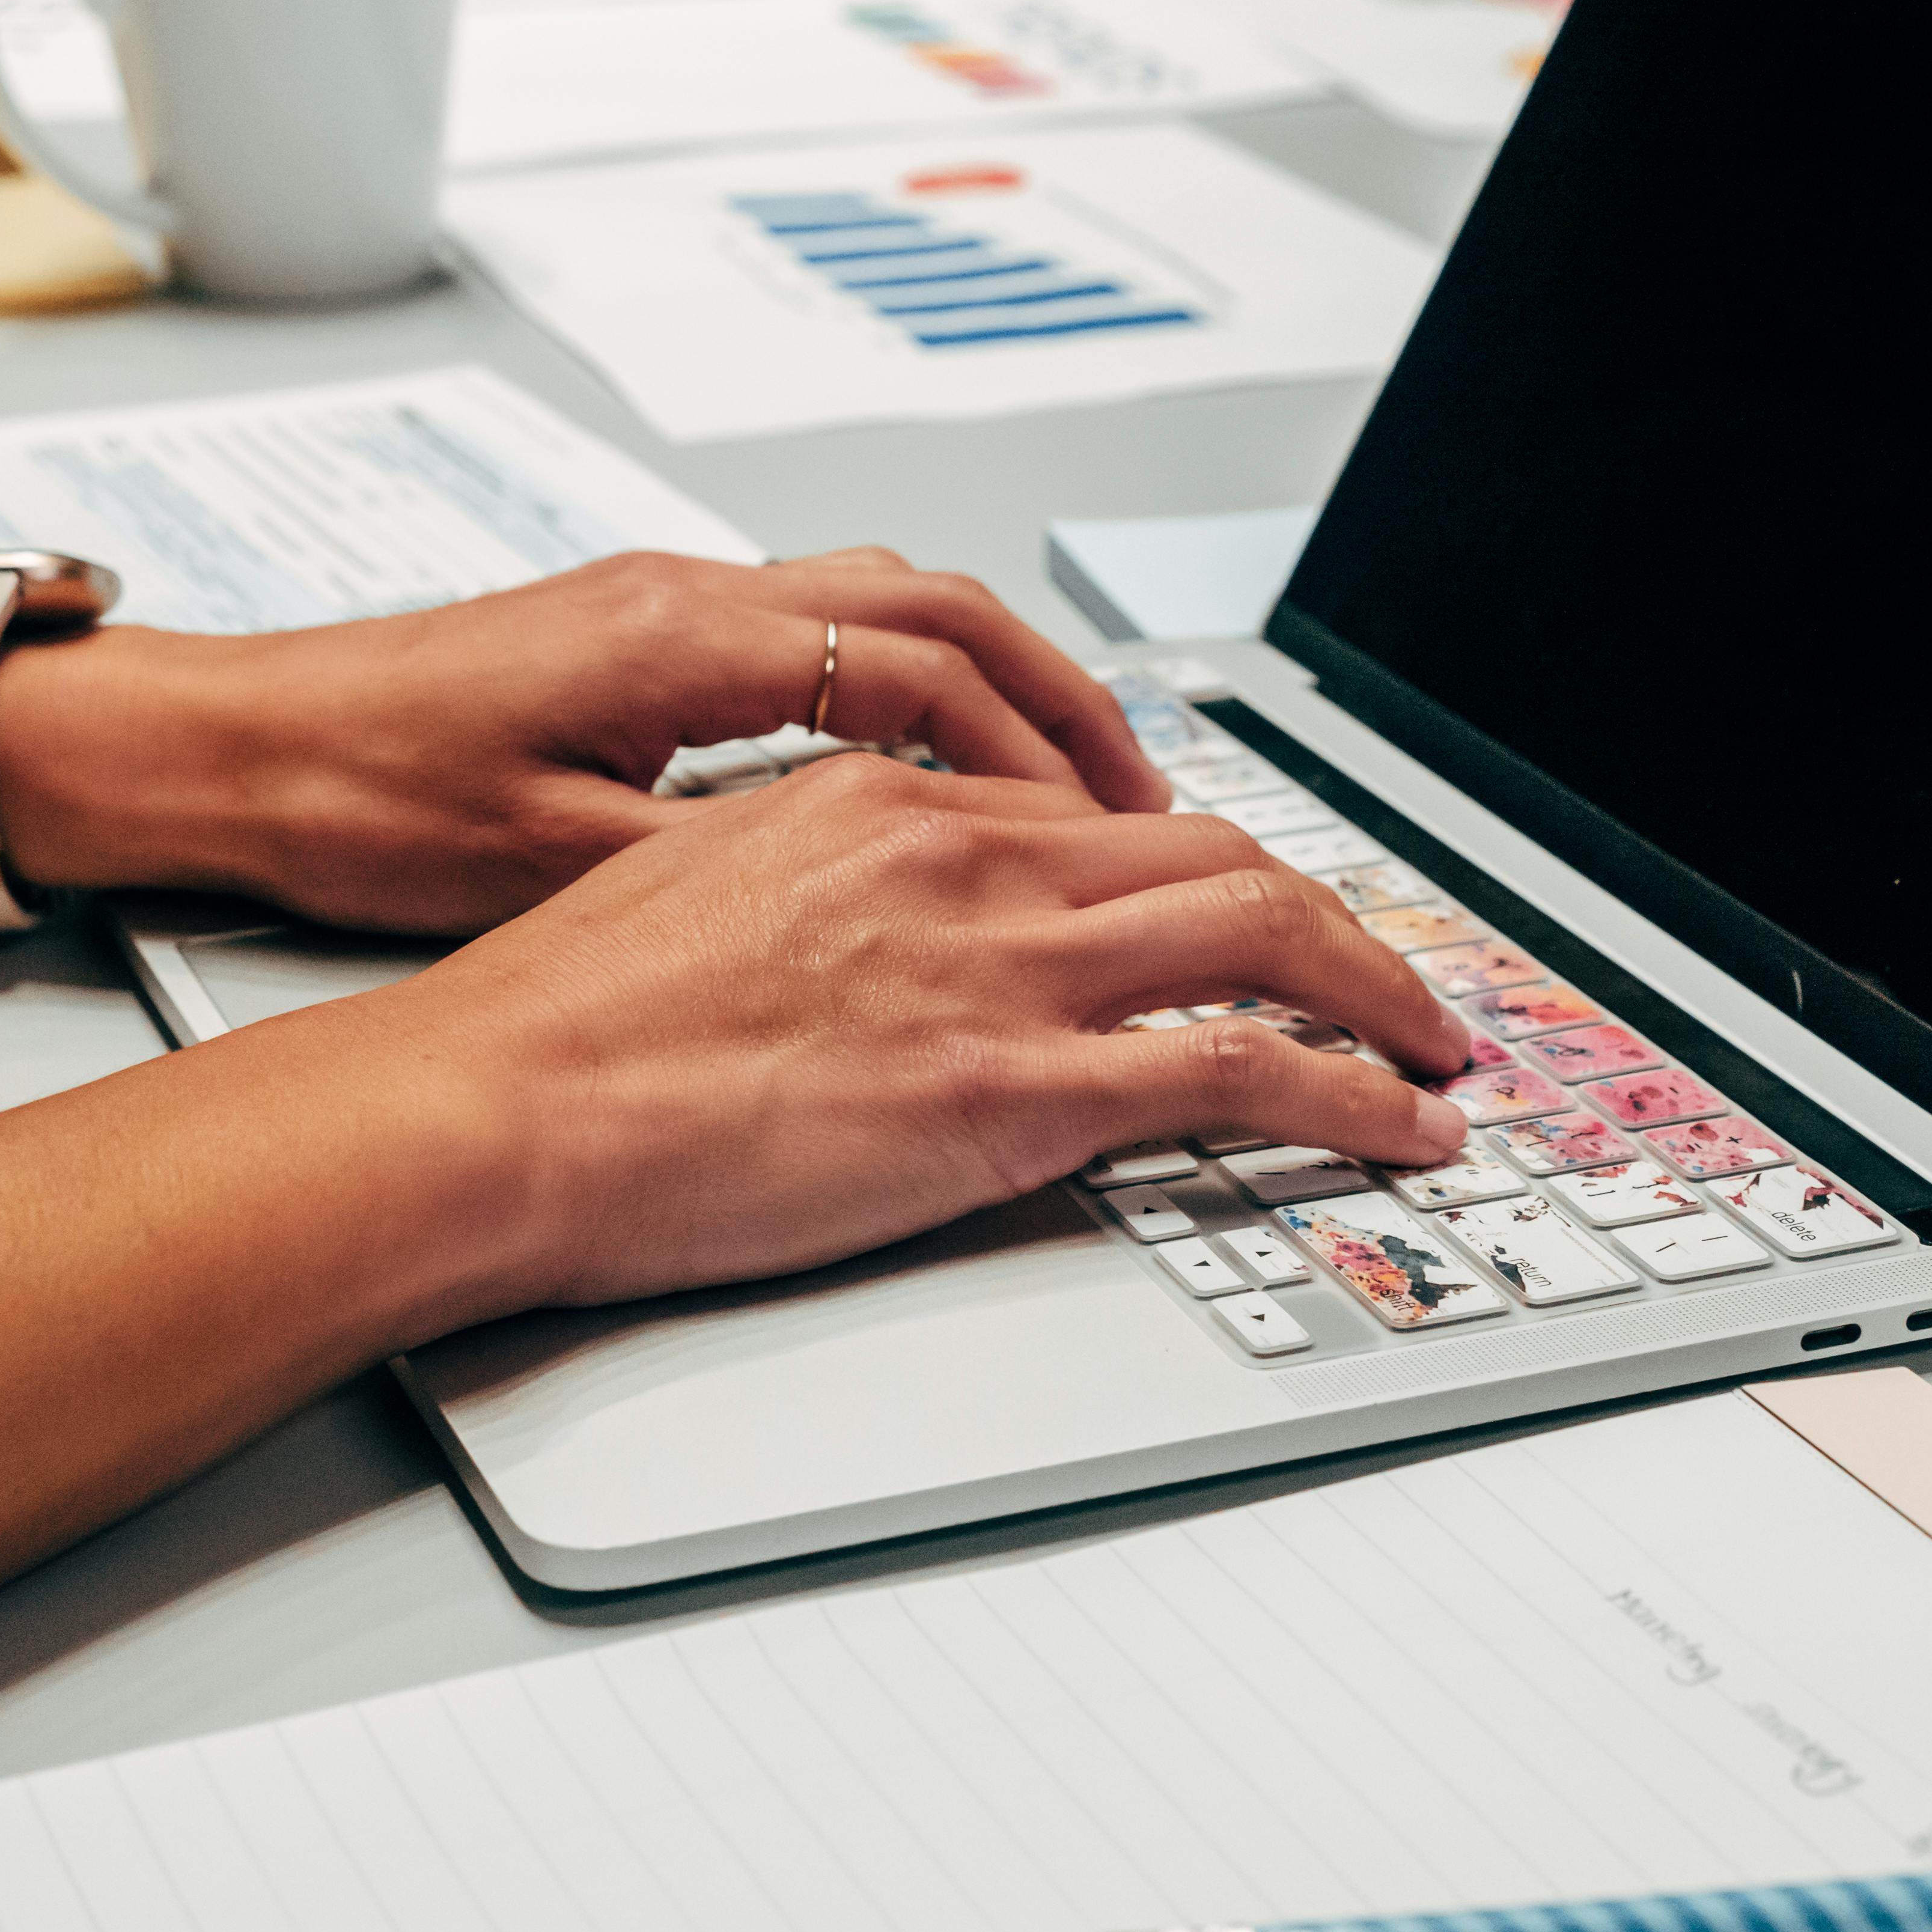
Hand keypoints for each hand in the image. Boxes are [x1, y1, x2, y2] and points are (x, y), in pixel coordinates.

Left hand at [0, 548, 1167, 933]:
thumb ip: (716, 870)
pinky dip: (915, 693)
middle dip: (1060, 700)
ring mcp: (671, 604)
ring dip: (996, 688)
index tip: (1109, 830)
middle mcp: (690, 596)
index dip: (1035, 748)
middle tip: (1142, 799)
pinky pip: (829, 636)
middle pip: (939, 608)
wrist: (228, 747)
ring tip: (1065, 787)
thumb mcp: (550, 862)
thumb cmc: (356, 799)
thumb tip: (853, 910)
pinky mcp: (646, 635)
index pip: (919, 665)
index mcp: (680, 642)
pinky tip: (937, 775)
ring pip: (891, 606)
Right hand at [396, 755, 1473, 1305]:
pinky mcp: (1020, 1087)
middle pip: (1216, 854)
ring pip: (1267, 933)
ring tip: (1432, 1050)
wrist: (499, 1103)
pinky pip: (1247, 1070)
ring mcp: (1004, 967)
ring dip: (1379, 992)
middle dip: (1326, 917)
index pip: (1094, 821)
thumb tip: (870, 931)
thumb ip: (815, 892)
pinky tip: (1401, 1128)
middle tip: (1380, 977)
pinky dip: (1354, 1095)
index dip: (1196, 875)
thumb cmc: (560, 1028)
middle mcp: (967, 856)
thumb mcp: (697, 898)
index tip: (1242, 922)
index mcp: (887, 803)